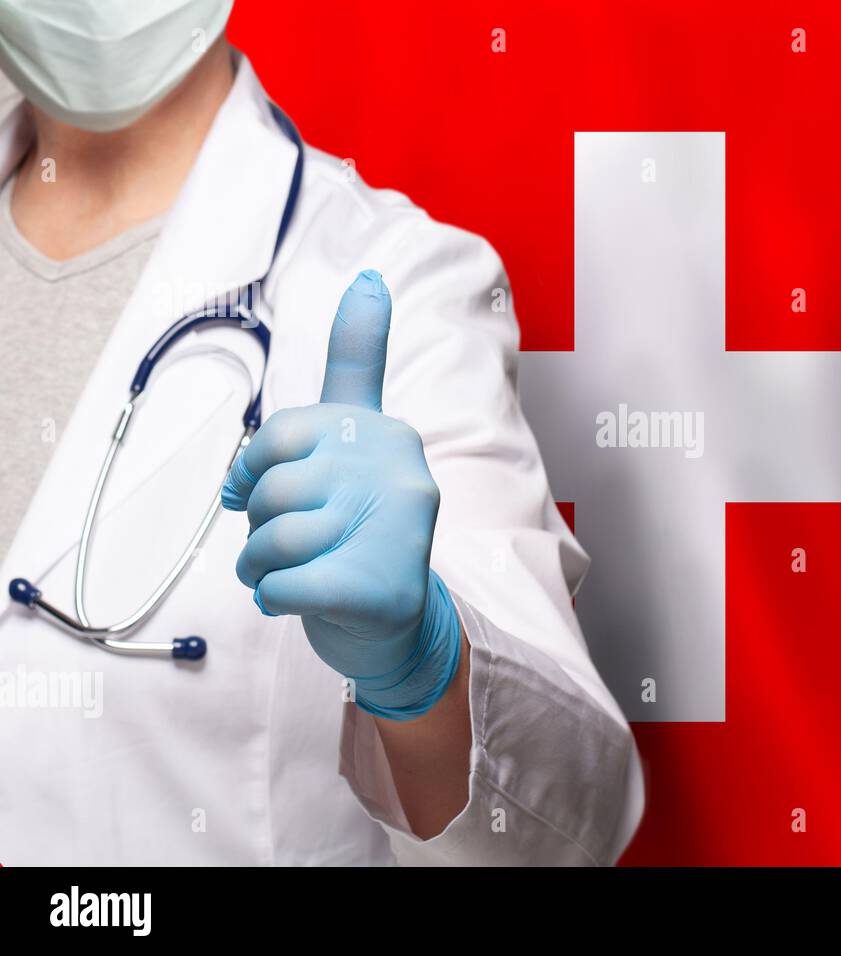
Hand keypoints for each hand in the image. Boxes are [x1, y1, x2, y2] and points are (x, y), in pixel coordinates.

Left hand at [220, 270, 460, 719]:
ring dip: (260, 567)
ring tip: (292, 574)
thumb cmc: (360, 528)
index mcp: (388, 433)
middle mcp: (399, 473)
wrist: (399, 624)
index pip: (285, 432)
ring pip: (272, 540)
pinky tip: (300, 599)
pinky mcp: (377, 586)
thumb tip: (370, 279)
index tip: (270, 477)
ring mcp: (395, 531)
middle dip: (258, 525)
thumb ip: (358, 363)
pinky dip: (272, 600)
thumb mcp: (358, 442)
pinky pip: (280, 586)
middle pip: (272, 488)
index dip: (255, 466)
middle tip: (286, 542)